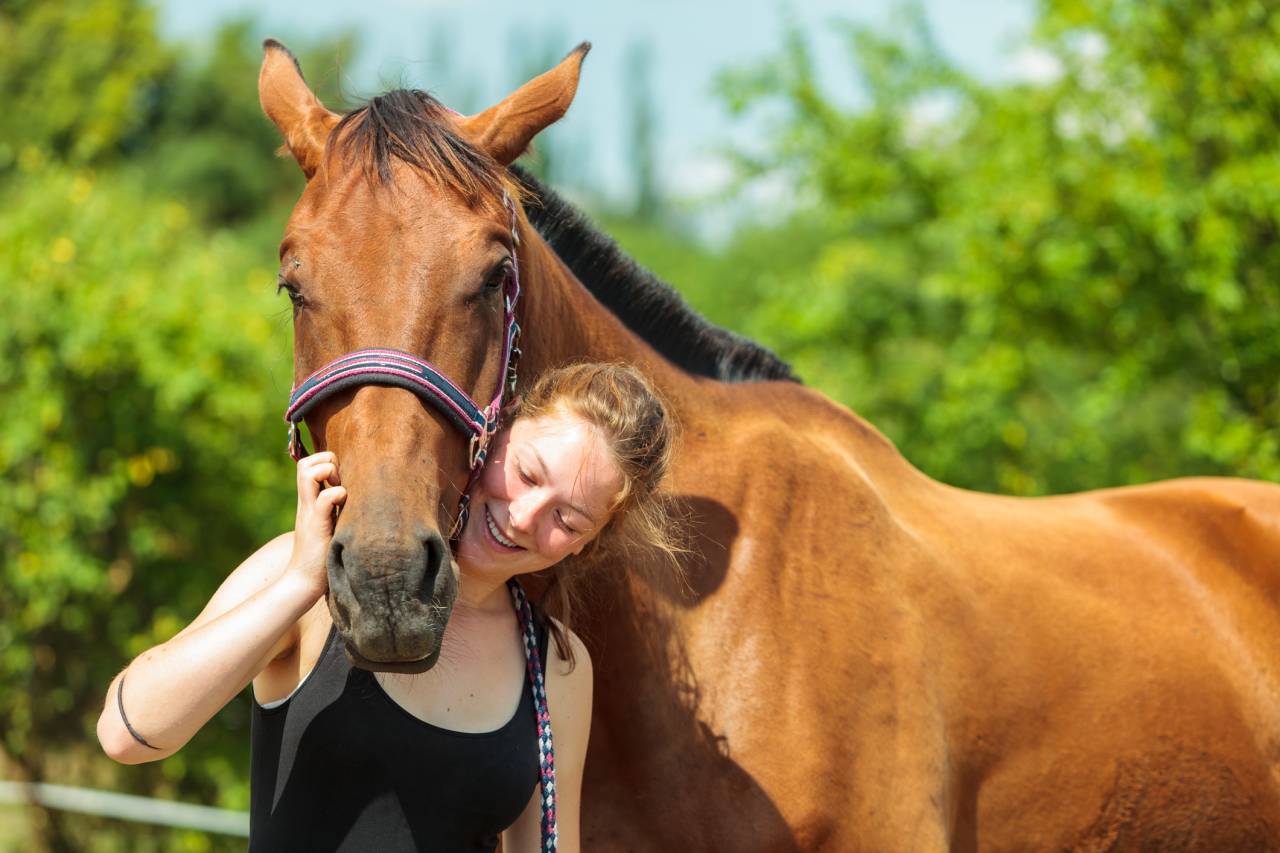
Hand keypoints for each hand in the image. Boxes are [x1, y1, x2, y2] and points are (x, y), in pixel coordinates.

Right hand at [286, 451, 345, 596]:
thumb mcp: (328, 524)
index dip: (326, 461)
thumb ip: (334, 508)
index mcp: (309, 500)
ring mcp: (309, 512)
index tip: (341, 479)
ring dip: (328, 472)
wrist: (304, 581)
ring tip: (340, 491)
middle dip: (326, 461)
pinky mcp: (317, 525)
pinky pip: (325, 497)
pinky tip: (344, 506)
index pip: (309, 464)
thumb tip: (356, 495)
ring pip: (308, 471)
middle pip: (306, 462)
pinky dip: (337, 495)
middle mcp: (306, 502)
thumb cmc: (321, 556)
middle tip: (340, 481)